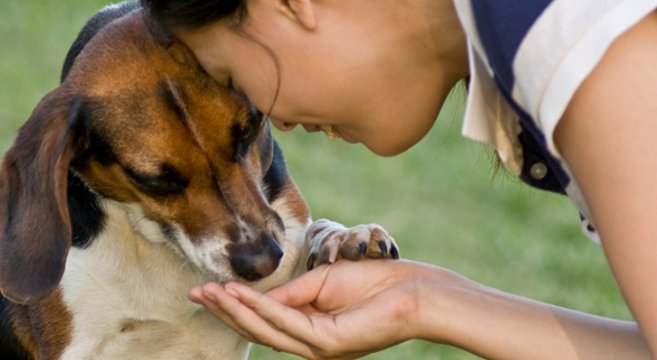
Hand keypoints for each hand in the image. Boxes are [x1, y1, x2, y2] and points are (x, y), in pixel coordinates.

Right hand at [189, 259, 451, 358]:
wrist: (412, 290)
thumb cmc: (373, 283)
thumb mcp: (321, 283)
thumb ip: (290, 293)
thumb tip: (256, 295)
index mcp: (309, 331)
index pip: (264, 322)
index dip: (234, 306)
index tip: (207, 289)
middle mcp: (310, 345)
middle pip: (258, 329)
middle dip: (225, 311)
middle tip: (195, 293)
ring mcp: (318, 347)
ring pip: (266, 328)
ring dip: (234, 309)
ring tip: (208, 291)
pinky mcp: (327, 342)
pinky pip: (285, 321)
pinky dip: (258, 306)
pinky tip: (236, 292)